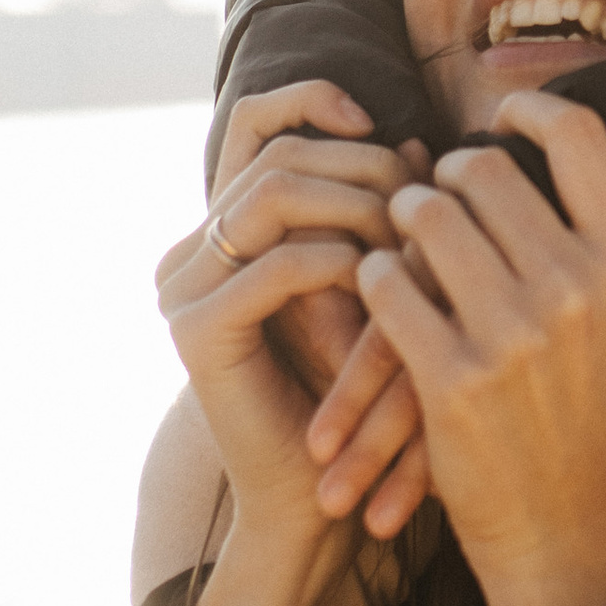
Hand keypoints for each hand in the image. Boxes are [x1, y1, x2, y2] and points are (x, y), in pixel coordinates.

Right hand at [208, 85, 431, 535]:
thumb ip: (381, 213)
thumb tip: (416, 142)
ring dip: (357, 207)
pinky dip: (343, 263)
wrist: (323, 500)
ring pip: (276, 195)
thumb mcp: (379, 284)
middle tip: (421, 198)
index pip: (258, 125)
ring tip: (407, 240)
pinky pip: (280, 263)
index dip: (319, 105)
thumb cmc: (365, 396)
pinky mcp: (198, 329)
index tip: (393, 130)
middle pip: (277, 155)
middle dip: (362, 165)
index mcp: (223, 229)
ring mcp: (185, 287)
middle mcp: (192, 249)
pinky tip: (382, 283)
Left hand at [352, 94, 605, 605]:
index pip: (584, 137)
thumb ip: (580, 236)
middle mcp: (581, 286)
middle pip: (485, 170)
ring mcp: (519, 331)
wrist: (567, 533)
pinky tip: (377, 291)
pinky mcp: (457, 378)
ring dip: (397, 221)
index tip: (502, 112)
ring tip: (393, 237)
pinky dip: (372, 279)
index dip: (536, 107)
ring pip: (424, 215)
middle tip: (425, 197)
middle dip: (443, 179)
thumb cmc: (583, 415)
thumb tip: (514, 142)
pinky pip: (386, 283)